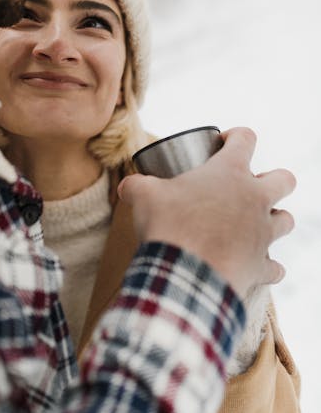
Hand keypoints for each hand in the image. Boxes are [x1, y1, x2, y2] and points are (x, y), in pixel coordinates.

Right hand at [118, 127, 294, 297]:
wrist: (183, 276)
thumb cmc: (168, 227)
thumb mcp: (143, 196)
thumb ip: (138, 185)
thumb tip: (127, 185)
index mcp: (230, 172)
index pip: (246, 138)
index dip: (235, 136)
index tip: (222, 145)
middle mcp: (254, 198)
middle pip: (285, 179)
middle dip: (273, 179)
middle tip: (249, 187)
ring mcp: (262, 233)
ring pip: (286, 220)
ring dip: (274, 221)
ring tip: (253, 226)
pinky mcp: (261, 266)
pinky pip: (275, 267)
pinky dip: (267, 266)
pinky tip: (253, 266)